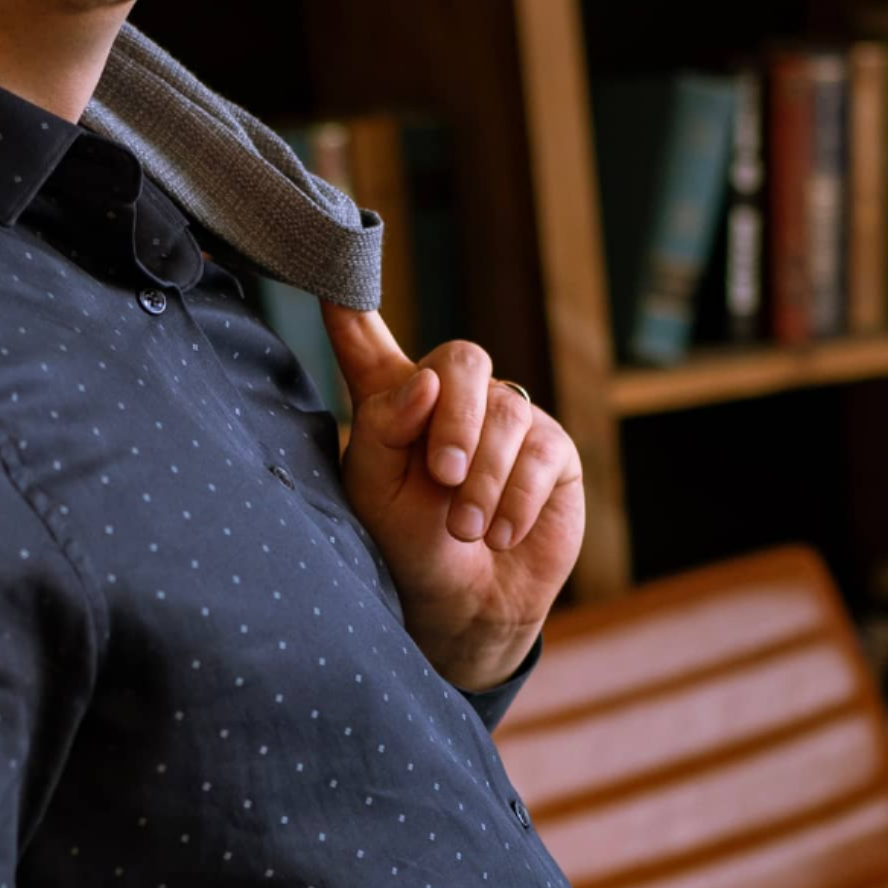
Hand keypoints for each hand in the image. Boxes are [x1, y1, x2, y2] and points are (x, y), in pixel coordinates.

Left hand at [321, 311, 584, 695]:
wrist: (465, 607)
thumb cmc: (407, 549)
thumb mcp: (376, 493)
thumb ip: (384, 429)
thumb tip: (425, 381)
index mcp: (394, 404)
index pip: (370, 344)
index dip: (353, 311)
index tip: (333, 280)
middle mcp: (453, 401)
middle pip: (461, 359)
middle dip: (455, 417)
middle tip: (442, 475)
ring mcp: (507, 422)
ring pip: (506, 412)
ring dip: (484, 477)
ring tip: (466, 530)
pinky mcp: (553, 454)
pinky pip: (543, 453)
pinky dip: (516, 497)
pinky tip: (499, 534)